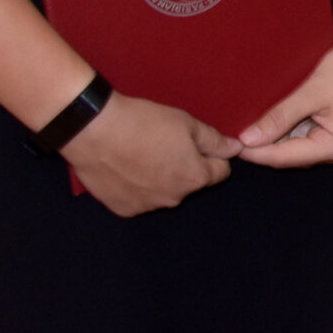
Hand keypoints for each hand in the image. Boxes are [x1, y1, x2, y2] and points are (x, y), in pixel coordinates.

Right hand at [62, 91, 239, 216]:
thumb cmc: (145, 123)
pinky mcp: (123, 209)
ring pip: (165, 192)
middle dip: (186, 167)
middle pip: (191, 183)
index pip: (220, 172)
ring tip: (143, 154)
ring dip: (161, 178)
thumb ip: (215, 141)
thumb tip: (236, 150)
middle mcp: (174, 199)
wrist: (96, 131)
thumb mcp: (187, 124)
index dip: (213, 156)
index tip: (198, 144)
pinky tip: (126, 167)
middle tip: (166, 144)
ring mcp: (147, 207)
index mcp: (194, 178)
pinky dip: (138, 186)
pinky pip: (140, 198)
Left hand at [236, 30, 332, 167]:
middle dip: (265, 146)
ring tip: (253, 125)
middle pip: (292, 156)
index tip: (231, 144)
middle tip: (237, 134)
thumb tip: (249, 139)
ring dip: (278, 137)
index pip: (284, 157)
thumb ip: (280, 117)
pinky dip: (292, 129)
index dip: (256, 152)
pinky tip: (277, 119)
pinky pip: (310, 137)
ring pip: (299, 147)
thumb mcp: (312, 91)